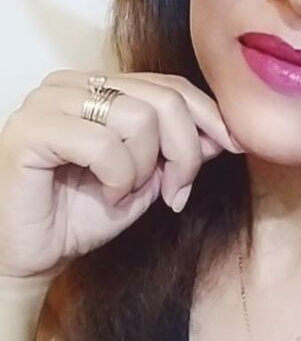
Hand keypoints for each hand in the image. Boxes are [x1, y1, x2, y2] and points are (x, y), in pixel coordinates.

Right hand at [0, 69, 242, 279]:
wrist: (32, 256)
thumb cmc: (83, 215)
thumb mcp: (148, 178)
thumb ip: (180, 149)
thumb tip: (225, 131)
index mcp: (100, 86)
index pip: (170, 84)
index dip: (208, 116)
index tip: (231, 148)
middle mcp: (72, 84)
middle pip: (163, 99)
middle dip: (184, 151)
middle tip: (175, 189)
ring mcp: (48, 102)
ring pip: (138, 118)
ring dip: (146, 168)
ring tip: (127, 192)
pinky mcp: (30, 130)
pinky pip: (103, 144)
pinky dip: (118, 178)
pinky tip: (107, 195)